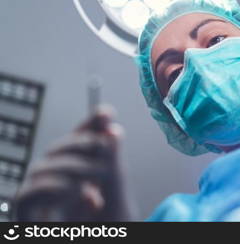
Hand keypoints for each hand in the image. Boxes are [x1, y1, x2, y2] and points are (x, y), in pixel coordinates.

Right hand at [14, 106, 128, 220]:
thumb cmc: (110, 225)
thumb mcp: (116, 193)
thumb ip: (112, 164)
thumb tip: (114, 130)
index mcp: (77, 178)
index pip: (77, 145)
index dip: (89, 125)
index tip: (106, 112)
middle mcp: (56, 187)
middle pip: (56, 150)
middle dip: (82, 142)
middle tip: (106, 144)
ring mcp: (40, 203)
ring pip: (41, 168)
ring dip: (74, 166)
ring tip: (99, 175)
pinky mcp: (29, 218)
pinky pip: (25, 195)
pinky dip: (52, 188)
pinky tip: (81, 191)